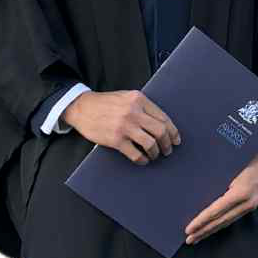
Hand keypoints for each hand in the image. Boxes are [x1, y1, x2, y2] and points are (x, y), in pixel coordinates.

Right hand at [64, 90, 181, 165]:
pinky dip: (142, 159)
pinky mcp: (116, 140)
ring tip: (155, 155)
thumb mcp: (126, 96)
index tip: (176, 139)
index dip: (173, 131)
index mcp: (139, 99)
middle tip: (168, 150)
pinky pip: (136, 154)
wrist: (82, 108)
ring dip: (156, 153)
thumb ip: (142, 106)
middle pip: (160, 131)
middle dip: (167, 144)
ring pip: (151, 144)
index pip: (163, 117)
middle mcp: (133, 112)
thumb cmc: (105, 103)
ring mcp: (124, 126)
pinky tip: (143, 160)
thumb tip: (161, 123)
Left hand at [185, 145, 257, 246]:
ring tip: (197, 237)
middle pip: (221, 221)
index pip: (216, 211)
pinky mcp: (251, 205)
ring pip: (227, 221)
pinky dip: (220, 224)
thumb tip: (196, 193)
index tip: (188, 229)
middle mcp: (247, 202)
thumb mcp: (229, 165)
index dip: (201, 221)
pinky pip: (232, 217)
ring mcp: (250, 205)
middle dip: (203, 231)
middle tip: (188, 239)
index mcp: (241, 192)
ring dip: (211, 230)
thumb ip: (215, 180)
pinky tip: (212, 227)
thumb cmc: (247, 155)